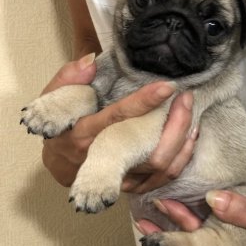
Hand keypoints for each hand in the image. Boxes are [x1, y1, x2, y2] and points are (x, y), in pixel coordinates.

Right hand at [42, 54, 195, 188]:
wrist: (62, 164)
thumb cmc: (61, 127)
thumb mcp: (55, 99)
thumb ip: (69, 78)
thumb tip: (91, 61)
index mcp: (85, 134)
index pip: (119, 117)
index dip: (145, 102)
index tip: (168, 86)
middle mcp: (105, 159)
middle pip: (149, 147)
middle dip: (175, 123)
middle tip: (186, 97)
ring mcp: (122, 176)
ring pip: (162, 165)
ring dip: (183, 139)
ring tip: (191, 112)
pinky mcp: (134, 184)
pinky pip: (165, 177)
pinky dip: (182, 157)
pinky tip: (190, 136)